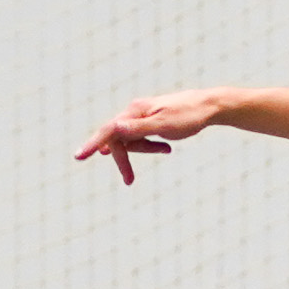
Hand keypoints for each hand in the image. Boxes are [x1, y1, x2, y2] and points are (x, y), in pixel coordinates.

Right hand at [75, 91, 218, 185]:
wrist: (210, 106)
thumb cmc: (189, 116)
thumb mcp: (164, 125)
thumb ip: (139, 128)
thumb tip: (114, 126)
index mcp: (135, 111)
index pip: (108, 129)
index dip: (92, 143)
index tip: (78, 157)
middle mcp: (135, 111)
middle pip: (118, 139)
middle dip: (124, 159)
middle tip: (129, 181)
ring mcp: (143, 116)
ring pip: (132, 139)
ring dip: (145, 150)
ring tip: (167, 149)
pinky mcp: (152, 121)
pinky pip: (143, 137)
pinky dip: (151, 146)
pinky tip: (166, 148)